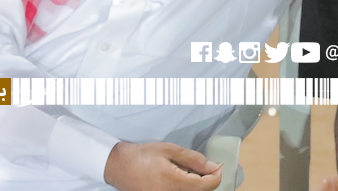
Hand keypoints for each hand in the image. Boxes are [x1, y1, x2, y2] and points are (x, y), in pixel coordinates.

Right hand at [104, 141, 222, 190]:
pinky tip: (182, 178)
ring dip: (198, 185)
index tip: (218, 166)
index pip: (206, 186)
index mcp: (174, 182)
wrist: (119, 167)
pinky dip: (187, 188)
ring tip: (191, 171)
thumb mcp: (169, 150)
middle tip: (205, 167)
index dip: (217, 176)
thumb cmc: (143, 156)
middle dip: (208, 181)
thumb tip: (213, 166)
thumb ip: (193, 159)